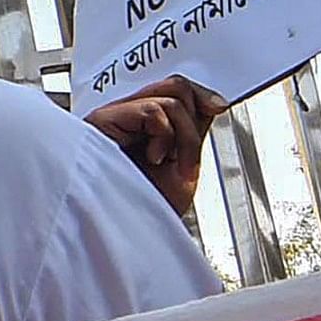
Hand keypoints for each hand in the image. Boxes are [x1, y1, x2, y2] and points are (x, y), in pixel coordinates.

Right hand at [83, 75, 222, 219]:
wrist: (133, 234)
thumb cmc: (148, 210)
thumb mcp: (183, 164)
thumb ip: (191, 131)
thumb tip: (209, 105)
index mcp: (141, 127)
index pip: (172, 90)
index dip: (199, 95)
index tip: (218, 107)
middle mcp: (126, 118)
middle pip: (174, 86)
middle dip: (195, 122)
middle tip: (188, 156)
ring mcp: (114, 117)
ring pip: (171, 97)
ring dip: (184, 136)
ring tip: (169, 163)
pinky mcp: (103, 121)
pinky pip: (153, 111)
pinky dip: (164, 137)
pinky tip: (153, 159)